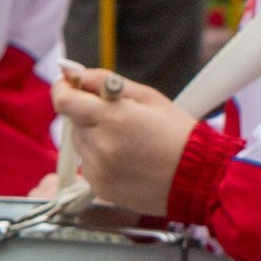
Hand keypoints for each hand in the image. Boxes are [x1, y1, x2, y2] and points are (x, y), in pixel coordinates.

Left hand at [53, 58, 192, 211]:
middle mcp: (100, 145)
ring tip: (128, 142)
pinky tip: (127, 159)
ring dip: (94, 136)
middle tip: (118, 117)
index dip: (63, 88)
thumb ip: (105, 81)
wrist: (198, 180)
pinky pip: (88, 164)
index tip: (69, 83)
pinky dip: (100, 157)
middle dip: (88, 113)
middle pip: (73, 120)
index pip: (63, 100)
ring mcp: (98, 169)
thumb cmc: (179, 135)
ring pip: (80, 142)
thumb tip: (74, 73)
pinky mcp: (99, 187)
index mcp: (112, 118)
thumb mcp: (148, 97)